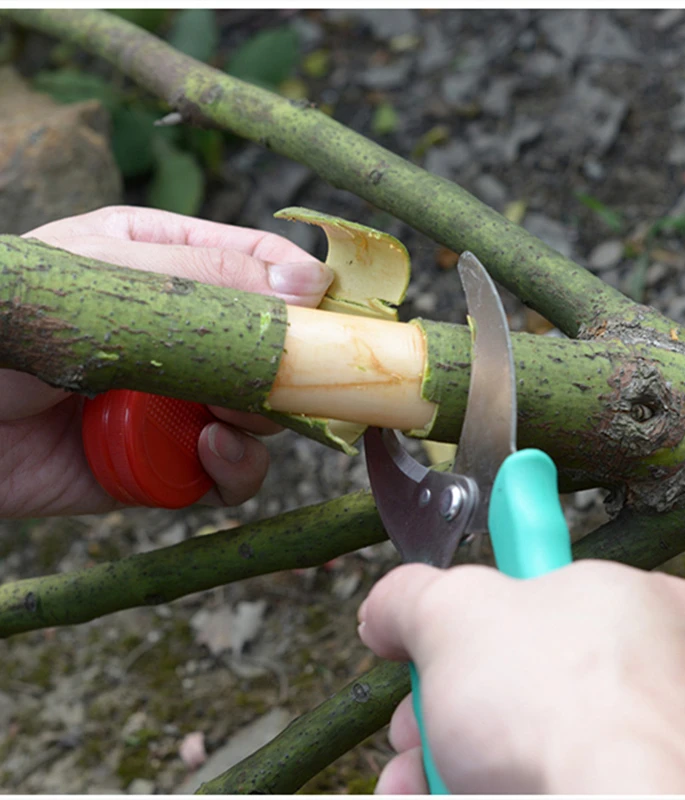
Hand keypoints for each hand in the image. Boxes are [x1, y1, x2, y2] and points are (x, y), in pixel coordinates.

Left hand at [0, 205, 332, 516]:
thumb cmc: (10, 322)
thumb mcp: (102, 276)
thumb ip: (206, 275)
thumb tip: (310, 284)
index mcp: (170, 265)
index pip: (262, 264)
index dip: (305, 286)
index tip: (328, 311)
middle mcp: (186, 334)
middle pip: (276, 348)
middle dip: (286, 366)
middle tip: (280, 377)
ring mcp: (178, 400)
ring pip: (263, 414)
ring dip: (261, 419)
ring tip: (224, 417)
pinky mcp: (166, 462)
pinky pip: (229, 472)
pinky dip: (235, 469)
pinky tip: (209, 452)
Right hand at [358, 560, 684, 794]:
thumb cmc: (561, 712)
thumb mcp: (450, 613)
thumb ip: (410, 596)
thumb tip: (387, 611)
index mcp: (645, 603)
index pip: (555, 592)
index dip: (487, 617)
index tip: (455, 640)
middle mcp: (679, 680)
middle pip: (536, 681)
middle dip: (455, 707)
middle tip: (419, 725)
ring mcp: (683, 762)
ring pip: (547, 749)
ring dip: (461, 763)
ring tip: (418, 782)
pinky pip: (570, 789)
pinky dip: (500, 795)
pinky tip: (448, 799)